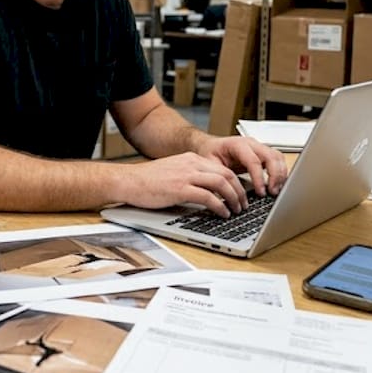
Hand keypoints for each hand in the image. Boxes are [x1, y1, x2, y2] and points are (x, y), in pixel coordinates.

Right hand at [118, 152, 248, 216]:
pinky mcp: (180, 189)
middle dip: (239, 191)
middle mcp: (191, 164)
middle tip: (243, 204)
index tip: (240, 193)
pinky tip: (222, 213)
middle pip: (227, 174)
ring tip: (236, 210)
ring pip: (222, 183)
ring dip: (233, 198)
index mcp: (191, 158)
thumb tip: (208, 191)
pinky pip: (208, 197)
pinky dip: (220, 206)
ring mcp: (186, 175)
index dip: (236, 182)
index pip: (222, 167)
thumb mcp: (174, 171)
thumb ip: (190, 176)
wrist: (128, 181)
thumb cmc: (147, 180)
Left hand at [193, 135, 288, 197]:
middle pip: (271, 156)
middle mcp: (251, 144)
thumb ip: (219, 176)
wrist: (211, 146)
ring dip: (281, 174)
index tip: (261, 192)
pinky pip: (278, 160)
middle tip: (272, 192)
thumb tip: (226, 193)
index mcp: (237, 144)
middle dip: (275, 176)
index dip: (259, 178)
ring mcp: (259, 147)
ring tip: (276, 191)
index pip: (254, 160)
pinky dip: (281, 172)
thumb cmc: (210, 153)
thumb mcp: (209, 164)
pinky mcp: (264, 153)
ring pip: (278, 157)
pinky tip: (278, 185)